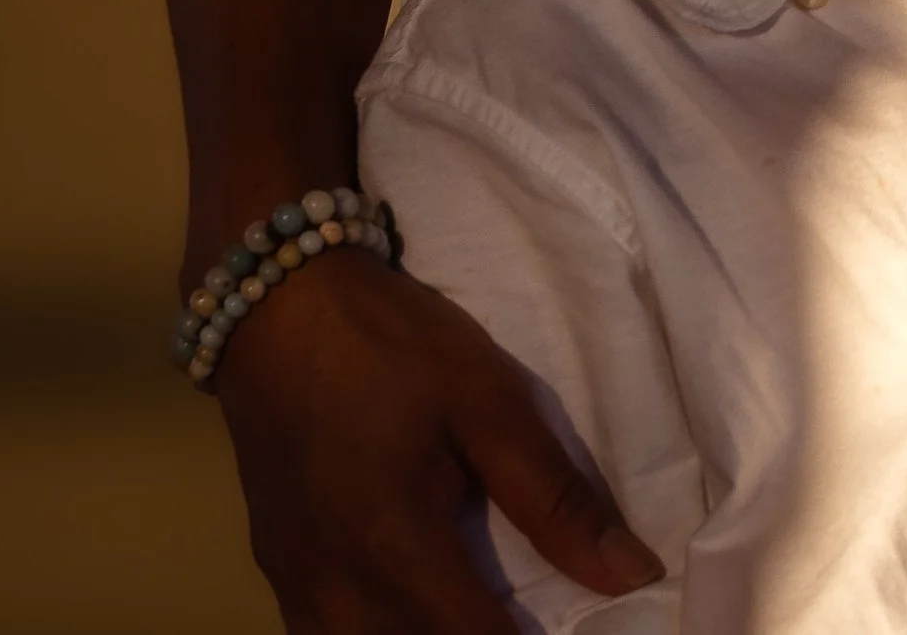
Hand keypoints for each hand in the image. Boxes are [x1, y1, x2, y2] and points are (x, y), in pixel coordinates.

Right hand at [214, 245, 661, 630]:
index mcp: (397, 549)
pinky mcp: (275, 575)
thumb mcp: (489, 399)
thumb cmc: (392, 345)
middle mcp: (338, 593)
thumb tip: (631, 575)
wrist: (276, 304)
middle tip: (522, 616)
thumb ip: (556, 497)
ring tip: (473, 613)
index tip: (573, 631)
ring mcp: (296, 591)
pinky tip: (409, 614)